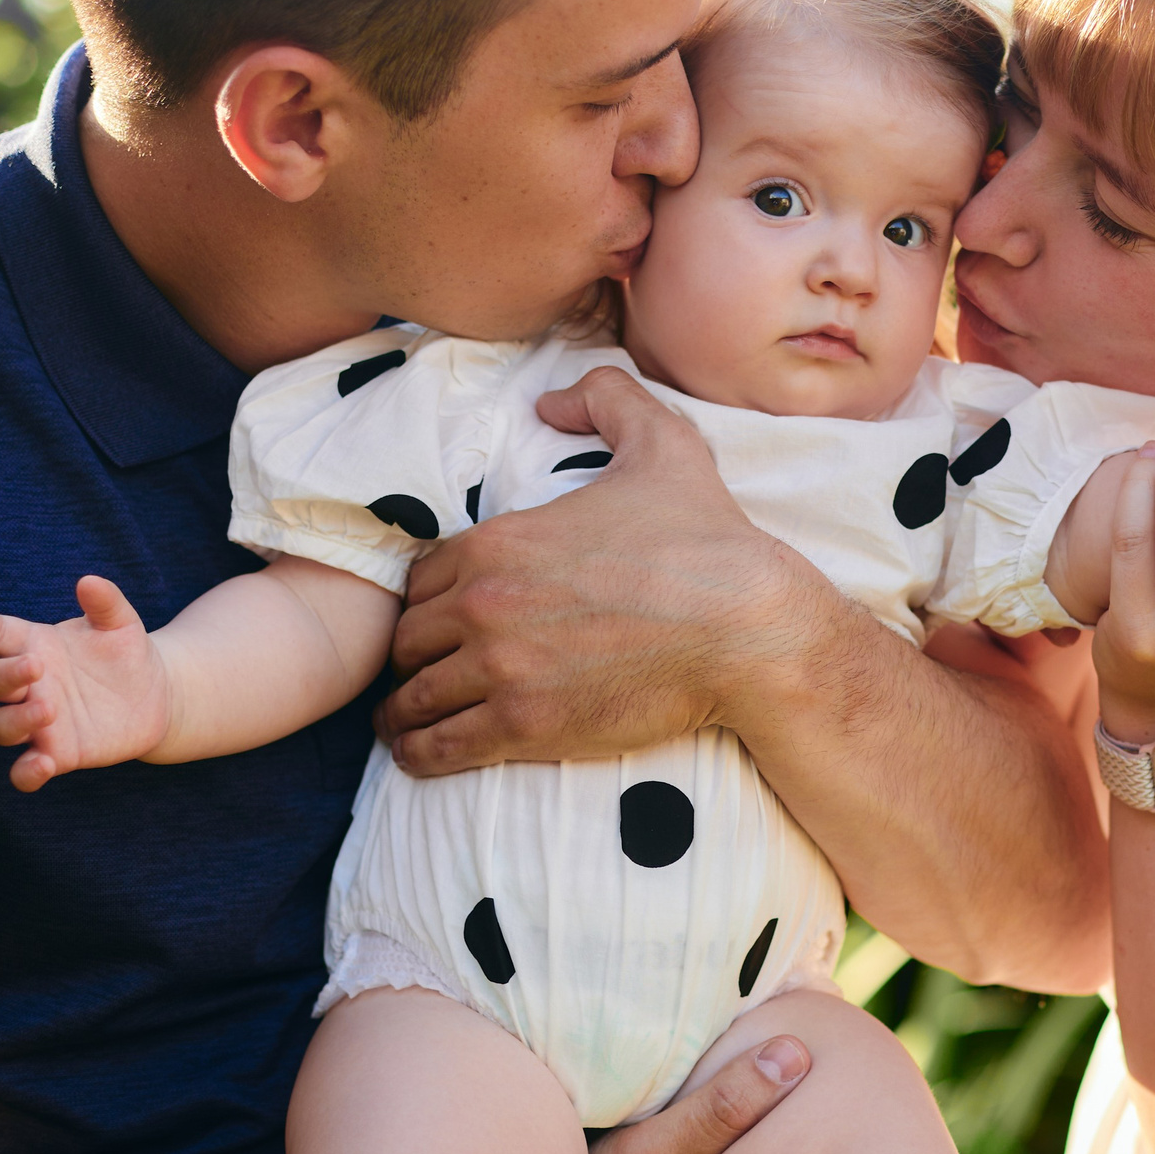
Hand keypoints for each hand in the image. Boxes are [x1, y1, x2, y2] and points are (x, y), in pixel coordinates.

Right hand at [0, 576, 173, 789]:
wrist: (156, 695)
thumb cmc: (126, 653)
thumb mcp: (121, 624)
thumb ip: (106, 602)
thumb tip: (89, 581)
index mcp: (35, 646)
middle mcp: (29, 686)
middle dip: (8, 675)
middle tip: (36, 667)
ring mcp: (39, 723)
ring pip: (1, 727)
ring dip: (16, 721)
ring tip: (48, 710)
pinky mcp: (57, 754)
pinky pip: (25, 771)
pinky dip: (27, 772)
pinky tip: (42, 764)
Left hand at [379, 366, 816, 775]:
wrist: (748, 629)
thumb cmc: (708, 541)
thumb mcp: (662, 444)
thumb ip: (605, 400)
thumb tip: (549, 401)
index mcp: (500, 541)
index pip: (421, 578)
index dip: (428, 598)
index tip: (443, 619)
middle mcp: (485, 603)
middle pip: (407, 638)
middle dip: (415, 654)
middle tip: (429, 671)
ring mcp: (501, 668)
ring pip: (411, 696)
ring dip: (406, 708)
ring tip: (412, 721)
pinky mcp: (524, 726)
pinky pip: (437, 747)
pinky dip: (421, 752)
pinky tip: (423, 753)